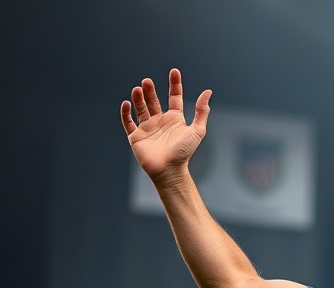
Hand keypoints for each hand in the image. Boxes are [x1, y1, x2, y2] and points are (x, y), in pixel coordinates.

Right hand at [121, 69, 211, 183]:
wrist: (169, 170)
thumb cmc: (184, 152)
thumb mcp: (197, 130)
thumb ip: (201, 112)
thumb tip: (208, 92)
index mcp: (175, 119)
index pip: (174, 97)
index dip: (174, 85)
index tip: (174, 71)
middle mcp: (161, 122)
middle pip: (154, 101)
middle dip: (150, 90)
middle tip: (147, 81)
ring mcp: (148, 129)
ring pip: (141, 109)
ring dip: (138, 98)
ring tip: (137, 89)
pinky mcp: (136, 137)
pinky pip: (128, 122)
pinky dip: (126, 113)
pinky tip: (127, 103)